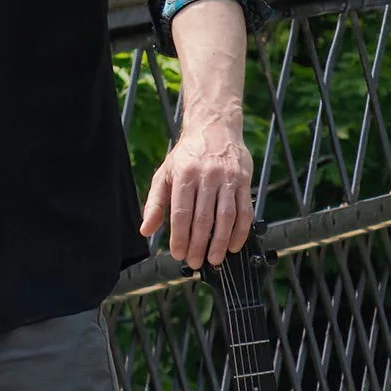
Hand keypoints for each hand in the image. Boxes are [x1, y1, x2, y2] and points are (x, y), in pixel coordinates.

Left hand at [140, 117, 253, 269]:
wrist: (214, 129)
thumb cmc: (186, 156)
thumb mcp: (164, 174)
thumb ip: (155, 203)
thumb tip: (145, 230)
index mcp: (184, 175)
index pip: (181, 212)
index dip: (180, 236)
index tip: (178, 254)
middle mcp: (206, 177)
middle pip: (203, 217)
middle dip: (199, 244)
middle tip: (196, 262)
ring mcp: (228, 179)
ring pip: (226, 217)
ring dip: (220, 242)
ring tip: (214, 259)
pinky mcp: (244, 182)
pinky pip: (244, 211)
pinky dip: (240, 232)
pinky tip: (233, 245)